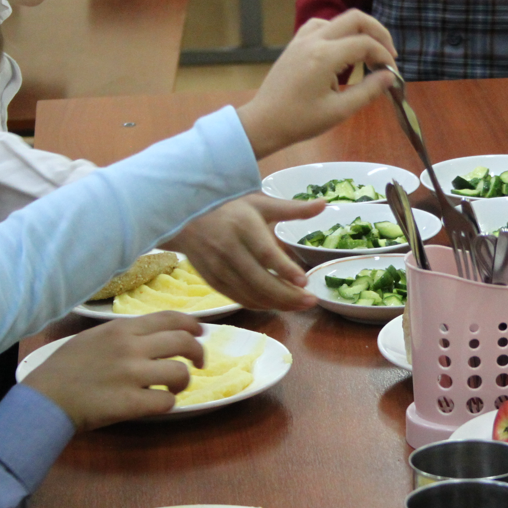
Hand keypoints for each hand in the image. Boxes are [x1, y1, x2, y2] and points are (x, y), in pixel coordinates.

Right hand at [22, 313, 204, 431]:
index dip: (193, 325)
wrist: (44, 400)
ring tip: (172, 388)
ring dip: (183, 382)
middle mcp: (130, 347)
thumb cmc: (65, 369)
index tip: (201, 333)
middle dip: (198, 353)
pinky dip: (167, 403)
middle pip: (184, 342)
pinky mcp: (130, 402)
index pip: (170, 318)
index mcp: (121, 329)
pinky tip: (154, 403)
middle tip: (198, 363)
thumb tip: (155, 337)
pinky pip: (167, 401)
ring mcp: (131, 374)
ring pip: (181, 372)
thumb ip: (124, 335)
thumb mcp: (94, 338)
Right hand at [163, 194, 323, 310]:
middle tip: (312, 300)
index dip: (285, 269)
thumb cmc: (229, 206)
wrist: (182, 215)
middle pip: (260, 280)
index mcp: (242, 225)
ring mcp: (217, 267)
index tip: (305, 281)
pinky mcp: (212, 280)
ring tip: (301, 305)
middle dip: (288, 295)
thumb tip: (325, 203)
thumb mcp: (260, 202)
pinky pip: (238, 298)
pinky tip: (278, 305)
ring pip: (249, 293)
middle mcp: (228, 248)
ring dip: (277, 304)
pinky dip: (260, 305)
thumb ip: (293, 208)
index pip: (265, 253)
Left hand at [237, 9, 398, 158]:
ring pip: (338, 20)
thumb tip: (389, 77)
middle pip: (355, 19)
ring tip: (368, 53)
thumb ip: (368, 91)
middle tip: (388, 54)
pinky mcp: (295, 44)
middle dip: (378, 33)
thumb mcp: (339, 111)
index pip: (365, 44)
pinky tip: (342, 50)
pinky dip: (338, 33)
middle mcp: (314, 40)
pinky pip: (321, 26)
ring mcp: (302, 39)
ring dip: (358, 31)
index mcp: (325, 56)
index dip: (384, 56)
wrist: (264, 122)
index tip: (392, 73)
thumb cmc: (301, 121)